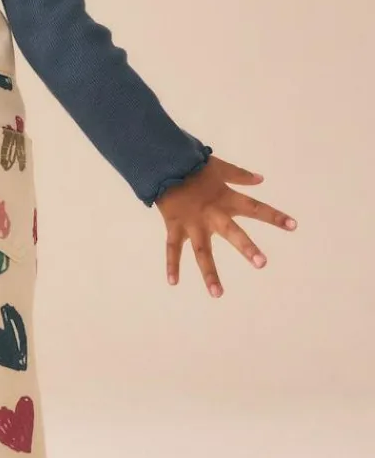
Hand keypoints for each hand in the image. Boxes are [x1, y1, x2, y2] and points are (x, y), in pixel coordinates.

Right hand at [157, 156, 296, 297]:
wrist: (164, 164)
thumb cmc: (194, 167)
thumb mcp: (220, 168)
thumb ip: (240, 176)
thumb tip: (261, 180)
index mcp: (226, 199)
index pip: (255, 208)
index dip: (274, 216)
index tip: (293, 226)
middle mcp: (212, 215)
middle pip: (231, 233)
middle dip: (246, 247)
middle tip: (262, 263)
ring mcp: (193, 224)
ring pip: (201, 251)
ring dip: (209, 273)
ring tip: (218, 293)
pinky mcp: (175, 227)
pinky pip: (172, 248)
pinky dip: (172, 265)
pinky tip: (173, 282)